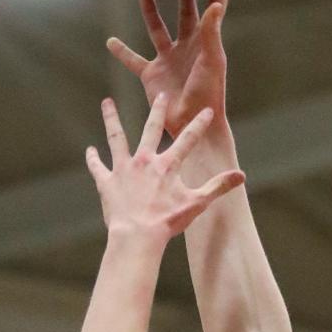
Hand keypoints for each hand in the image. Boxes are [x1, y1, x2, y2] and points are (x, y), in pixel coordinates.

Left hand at [86, 93, 243, 239]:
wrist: (137, 235)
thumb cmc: (167, 222)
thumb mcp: (197, 203)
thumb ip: (218, 187)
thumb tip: (241, 176)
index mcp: (167, 165)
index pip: (188, 140)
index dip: (199, 125)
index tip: (207, 111)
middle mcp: (144, 160)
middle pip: (151, 129)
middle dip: (158, 111)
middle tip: (160, 96)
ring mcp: (123, 169)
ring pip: (116, 137)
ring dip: (112, 119)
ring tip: (107, 103)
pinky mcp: (107, 181)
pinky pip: (98, 167)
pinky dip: (93, 159)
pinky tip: (90, 151)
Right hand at [107, 0, 233, 136]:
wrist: (191, 121)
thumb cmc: (208, 93)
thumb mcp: (211, 61)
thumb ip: (210, 33)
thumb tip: (214, 4)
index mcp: (204, 41)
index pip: (214, 9)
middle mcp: (186, 46)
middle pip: (184, 12)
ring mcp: (167, 59)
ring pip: (156, 29)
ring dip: (150, 12)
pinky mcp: (151, 74)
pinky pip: (133, 60)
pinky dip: (122, 52)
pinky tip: (110, 41)